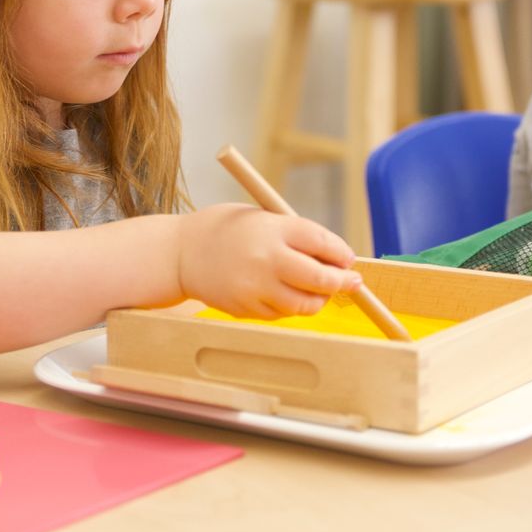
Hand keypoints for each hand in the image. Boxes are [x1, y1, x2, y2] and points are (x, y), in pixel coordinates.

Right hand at [174, 203, 359, 318]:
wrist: (180, 253)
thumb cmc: (226, 230)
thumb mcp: (261, 218)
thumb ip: (295, 236)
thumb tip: (335, 260)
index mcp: (274, 229)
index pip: (323, 243)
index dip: (342, 254)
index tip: (348, 260)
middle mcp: (267, 259)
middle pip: (320, 278)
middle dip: (342, 282)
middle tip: (351, 282)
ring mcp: (256, 287)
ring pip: (305, 304)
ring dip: (318, 299)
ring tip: (318, 291)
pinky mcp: (247, 308)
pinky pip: (282, 313)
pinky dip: (291, 306)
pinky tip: (284, 293)